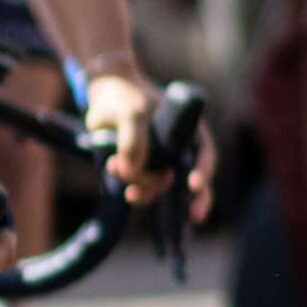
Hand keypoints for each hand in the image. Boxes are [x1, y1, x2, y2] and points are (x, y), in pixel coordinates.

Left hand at [82, 64, 201, 214]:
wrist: (102, 94)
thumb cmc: (125, 98)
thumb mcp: (131, 114)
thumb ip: (132, 141)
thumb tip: (130, 171)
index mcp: (188, 131)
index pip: (204, 155)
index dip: (203, 171)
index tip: (194, 184)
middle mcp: (177, 150)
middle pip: (189, 180)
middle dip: (188, 199)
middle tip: (186, 213)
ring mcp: (158, 162)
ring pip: (159, 187)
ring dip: (143, 188)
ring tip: (114, 166)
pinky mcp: (138, 170)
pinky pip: (140, 187)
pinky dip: (132, 188)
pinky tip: (117, 180)